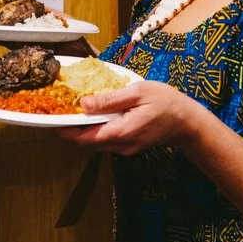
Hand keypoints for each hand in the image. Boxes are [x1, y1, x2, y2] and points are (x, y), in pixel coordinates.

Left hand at [56, 79, 211, 154]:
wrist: (188, 122)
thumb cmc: (166, 102)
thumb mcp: (138, 93)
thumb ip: (110, 100)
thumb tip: (83, 104)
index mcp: (121, 131)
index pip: (84, 138)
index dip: (66, 130)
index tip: (53, 118)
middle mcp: (121, 145)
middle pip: (87, 142)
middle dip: (73, 129)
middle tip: (63, 109)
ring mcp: (126, 148)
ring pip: (96, 143)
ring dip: (85, 130)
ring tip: (78, 110)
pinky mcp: (129, 146)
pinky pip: (107, 141)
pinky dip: (98, 130)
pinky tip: (99, 115)